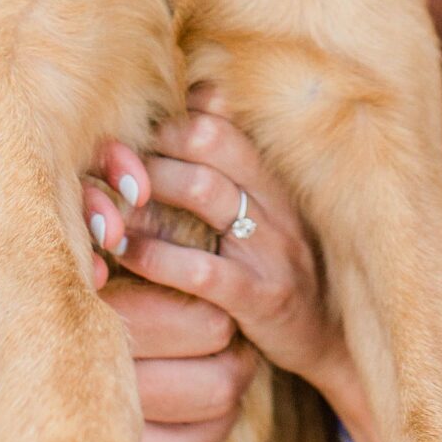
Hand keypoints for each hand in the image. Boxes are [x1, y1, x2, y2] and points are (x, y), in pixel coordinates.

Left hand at [84, 86, 352, 441]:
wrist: (331, 342)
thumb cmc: (279, 270)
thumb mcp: (267, 214)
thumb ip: (232, 165)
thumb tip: (199, 99)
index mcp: (272, 179)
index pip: (217, 122)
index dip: (169, 123)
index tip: (133, 140)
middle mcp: (276, 204)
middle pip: (208, 144)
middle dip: (153, 148)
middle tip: (114, 168)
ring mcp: (271, 249)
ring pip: (204, 191)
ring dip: (147, 192)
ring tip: (110, 205)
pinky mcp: (262, 300)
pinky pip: (203, 269)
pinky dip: (155, 257)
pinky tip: (123, 255)